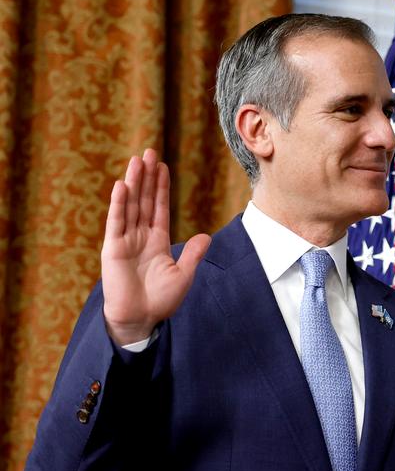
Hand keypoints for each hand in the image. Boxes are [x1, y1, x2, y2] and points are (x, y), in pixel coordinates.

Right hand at [101, 149, 209, 344]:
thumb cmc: (161, 300)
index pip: (160, 207)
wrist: (140, 318)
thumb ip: (193, 255)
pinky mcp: (113, 248)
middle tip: (149, 151)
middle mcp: (141, 236)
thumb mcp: (183, 275)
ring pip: (130, 205)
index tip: (162, 166)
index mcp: (158, 240)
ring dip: (134, 183)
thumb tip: (206, 236)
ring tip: (136, 160)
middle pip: (145, 200)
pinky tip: (122, 186)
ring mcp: (126, 240)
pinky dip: (119, 204)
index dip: (161, 187)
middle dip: (147, 177)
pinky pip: (116, 222)